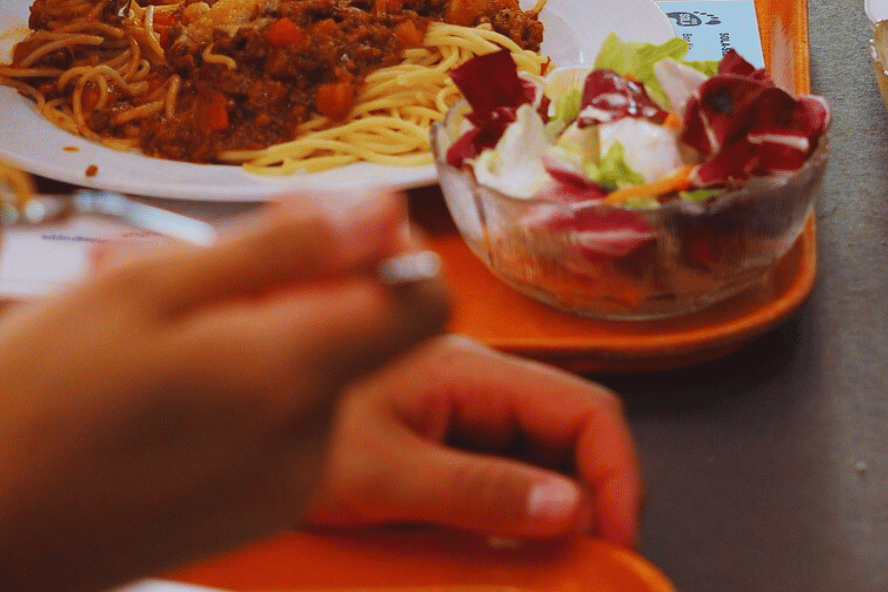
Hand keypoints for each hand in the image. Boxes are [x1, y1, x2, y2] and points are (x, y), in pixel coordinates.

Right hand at [0, 189, 448, 591]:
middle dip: (304, 287)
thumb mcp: (150, 287)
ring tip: (165, 338)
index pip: (426, 301)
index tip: (322, 230)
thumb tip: (387, 211)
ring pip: (320, 373)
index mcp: (291, 377)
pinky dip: (249, 389)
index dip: (386, 252)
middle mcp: (308, 441)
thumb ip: (286, 249)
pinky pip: (288, 424)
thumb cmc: (34, 400)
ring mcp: (286, 486)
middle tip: (204, 272)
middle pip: (363, 331)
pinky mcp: (259, 513)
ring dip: (265, 336)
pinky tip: (170, 388)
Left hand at [306, 335, 642, 547]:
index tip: (616, 538)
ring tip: (529, 569)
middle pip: (568, 439)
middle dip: (587, 501)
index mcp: (473, 373)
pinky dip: (500, 524)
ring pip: (533, 464)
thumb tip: (569, 509)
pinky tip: (484, 557)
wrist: (213, 420)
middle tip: (575, 569)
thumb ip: (478, 492)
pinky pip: (489, 484)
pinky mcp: (430, 447)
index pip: (586, 410)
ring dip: (543, 516)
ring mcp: (454, 417)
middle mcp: (474, 388)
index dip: (618, 472)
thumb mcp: (383, 475)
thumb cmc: (284, 431)